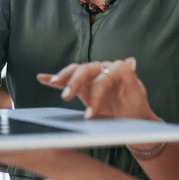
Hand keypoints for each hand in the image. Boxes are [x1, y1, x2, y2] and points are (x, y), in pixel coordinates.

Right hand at [38, 57, 158, 121]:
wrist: (133, 118)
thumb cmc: (137, 107)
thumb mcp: (137, 95)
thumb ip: (132, 78)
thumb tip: (129, 61)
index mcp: (116, 69)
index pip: (103, 78)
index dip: (96, 94)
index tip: (89, 114)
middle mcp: (103, 69)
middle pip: (86, 69)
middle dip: (75, 82)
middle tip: (66, 97)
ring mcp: (92, 77)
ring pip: (75, 72)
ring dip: (64, 78)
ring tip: (54, 84)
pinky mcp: (84, 87)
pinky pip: (68, 80)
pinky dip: (54, 78)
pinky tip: (41, 78)